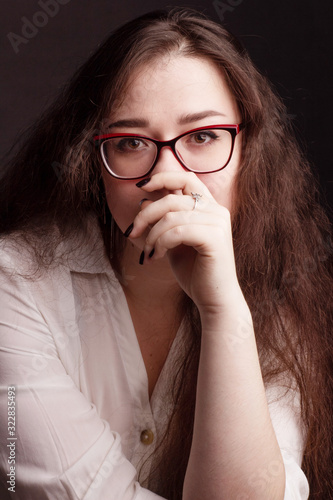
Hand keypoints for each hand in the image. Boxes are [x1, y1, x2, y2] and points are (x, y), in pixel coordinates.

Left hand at [129, 171, 241, 311]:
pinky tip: (157, 257)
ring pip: (172, 216)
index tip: (140, 187)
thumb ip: (163, 221)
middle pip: (172, 198)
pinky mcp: (215, 237)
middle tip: (132, 233)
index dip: (162, 177)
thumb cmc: (194, 271)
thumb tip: (143, 201)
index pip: (186, 178)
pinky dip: (161, 243)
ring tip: (148, 253)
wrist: (214, 300)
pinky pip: (177, 231)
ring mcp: (218, 222)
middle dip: (146, 215)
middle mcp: (217, 210)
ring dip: (152, 235)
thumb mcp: (172, 241)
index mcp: (210, 207)